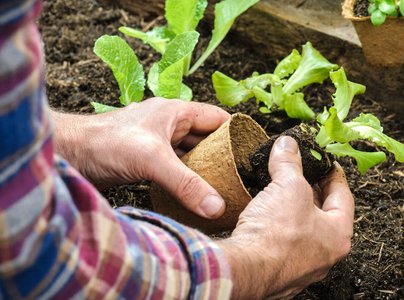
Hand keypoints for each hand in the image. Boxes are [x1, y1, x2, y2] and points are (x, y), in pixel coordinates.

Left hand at [51, 98, 229, 218]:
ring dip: (204, 169)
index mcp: (176, 112)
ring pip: (190, 155)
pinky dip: (186, 179)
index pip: (217, 118)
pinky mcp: (146, 160)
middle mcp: (169, 125)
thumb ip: (186, 184)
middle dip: (222, 156)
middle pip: (206, 139)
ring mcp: (157, 143)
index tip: (251, 153)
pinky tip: (194, 194)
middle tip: (240, 177)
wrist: (69, 154)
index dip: (236, 132)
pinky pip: (175, 168)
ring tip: (223, 188)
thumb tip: (217, 206)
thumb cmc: (105, 143)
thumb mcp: (152, 161)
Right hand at [218, 136, 354, 298]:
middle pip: (323, 215)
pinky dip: (277, 229)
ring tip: (280, 192)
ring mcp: (302, 268)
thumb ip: (289, 162)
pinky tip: (264, 218)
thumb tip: (287, 145)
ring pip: (302, 232)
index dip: (333, 174)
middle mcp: (324, 256)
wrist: (245, 270)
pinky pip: (283, 245)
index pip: (343, 196)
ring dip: (292, 211)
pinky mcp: (278, 273)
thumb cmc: (276, 235)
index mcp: (338, 235)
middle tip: (301, 174)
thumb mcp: (287, 185)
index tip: (326, 163)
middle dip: (311, 192)